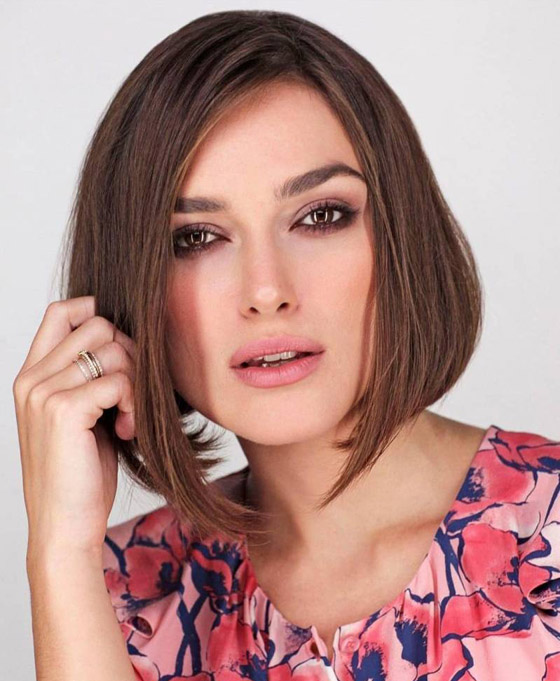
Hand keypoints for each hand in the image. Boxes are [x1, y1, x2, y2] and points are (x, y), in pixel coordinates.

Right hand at [12, 296, 136, 562]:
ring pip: (114, 350)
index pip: (61, 311)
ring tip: (129, 418)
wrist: (64, 526)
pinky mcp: (64, 410)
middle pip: (98, 325)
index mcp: (31, 376)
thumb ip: (90, 377)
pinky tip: (128, 430)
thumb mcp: (82, 416)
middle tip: (131, 394)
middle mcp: (31, 378)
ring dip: (136, 383)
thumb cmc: (78, 474)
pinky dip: (136, 404)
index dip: (98, 315)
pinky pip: (120, 380)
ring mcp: (44, 392)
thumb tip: (125, 339)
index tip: (120, 352)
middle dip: (129, 354)